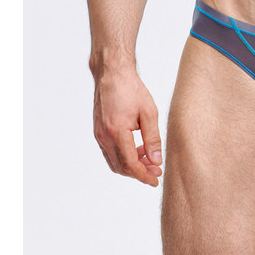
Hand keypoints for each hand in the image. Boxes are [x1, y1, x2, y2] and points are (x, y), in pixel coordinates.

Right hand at [92, 68, 162, 186]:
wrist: (112, 74)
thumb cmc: (132, 90)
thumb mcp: (149, 112)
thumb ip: (153, 138)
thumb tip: (156, 160)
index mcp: (117, 132)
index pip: (130, 164)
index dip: (144, 175)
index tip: (156, 180)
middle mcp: (104, 136)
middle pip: (121, 167)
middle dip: (139, 173)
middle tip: (156, 171)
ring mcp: (99, 135)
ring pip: (114, 162)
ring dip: (131, 166)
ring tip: (150, 160)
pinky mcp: (98, 132)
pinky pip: (110, 152)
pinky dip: (123, 157)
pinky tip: (138, 150)